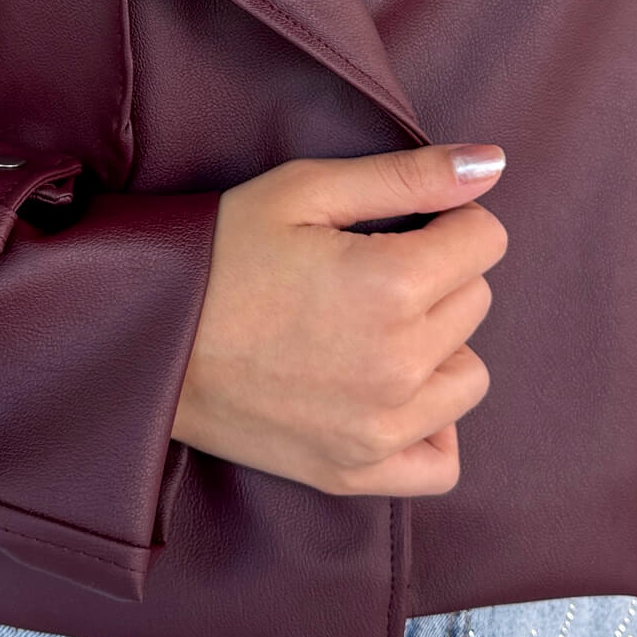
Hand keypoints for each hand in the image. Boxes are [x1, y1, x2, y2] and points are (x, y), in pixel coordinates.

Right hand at [170, 143, 507, 496]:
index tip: (395, 224)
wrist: (144, 337)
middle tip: (364, 267)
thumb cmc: (219, 251)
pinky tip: (392, 390)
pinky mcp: (355, 472)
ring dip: (438, 344)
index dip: (444, 220)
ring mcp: (379, 429)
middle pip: (476, 300)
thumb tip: (492, 164)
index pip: (484, 240)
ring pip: (469, 374)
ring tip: (372, 325)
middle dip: (436, 274)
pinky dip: (431, 426)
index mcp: (390, 285)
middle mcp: (397, 365)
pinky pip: (442, 462)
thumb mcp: (306, 190)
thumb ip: (408, 177)